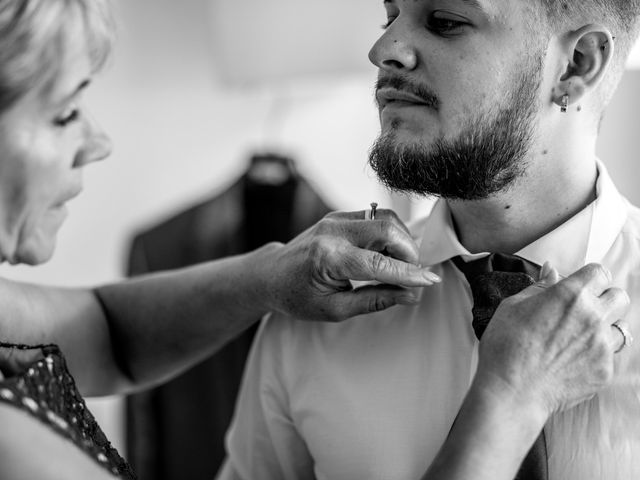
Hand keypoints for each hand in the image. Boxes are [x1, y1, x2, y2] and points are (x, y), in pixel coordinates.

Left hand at [258, 209, 439, 321]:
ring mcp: (335, 218)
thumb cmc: (298, 297)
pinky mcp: (339, 214)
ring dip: (401, 241)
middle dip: (409, 252)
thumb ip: (375, 300)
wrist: (271, 274)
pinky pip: (375, 217)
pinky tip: (385, 256)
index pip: (379, 263)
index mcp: (329, 258)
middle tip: (411, 275)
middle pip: (387, 229)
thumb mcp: (335, 309)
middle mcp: (333, 231)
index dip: (409, 274)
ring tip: (397, 267)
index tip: (431, 281)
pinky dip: (389, 235)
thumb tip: (411, 295)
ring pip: (385, 218)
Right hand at [475, 262, 630, 419]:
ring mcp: (602, 346)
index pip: (599, 274)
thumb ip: (539, 287)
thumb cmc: (505, 347)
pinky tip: (573, 360)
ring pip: (621, 328)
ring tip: (581, 337)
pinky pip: (610, 357)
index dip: (589, 278)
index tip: (580, 285)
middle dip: (605, 299)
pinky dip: (596, 356)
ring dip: (605, 328)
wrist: (512, 391)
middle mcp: (593, 317)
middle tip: (584, 309)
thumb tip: (552, 272)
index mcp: (570, 295)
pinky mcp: (604, 371)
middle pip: (620, 297)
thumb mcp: (513, 306)